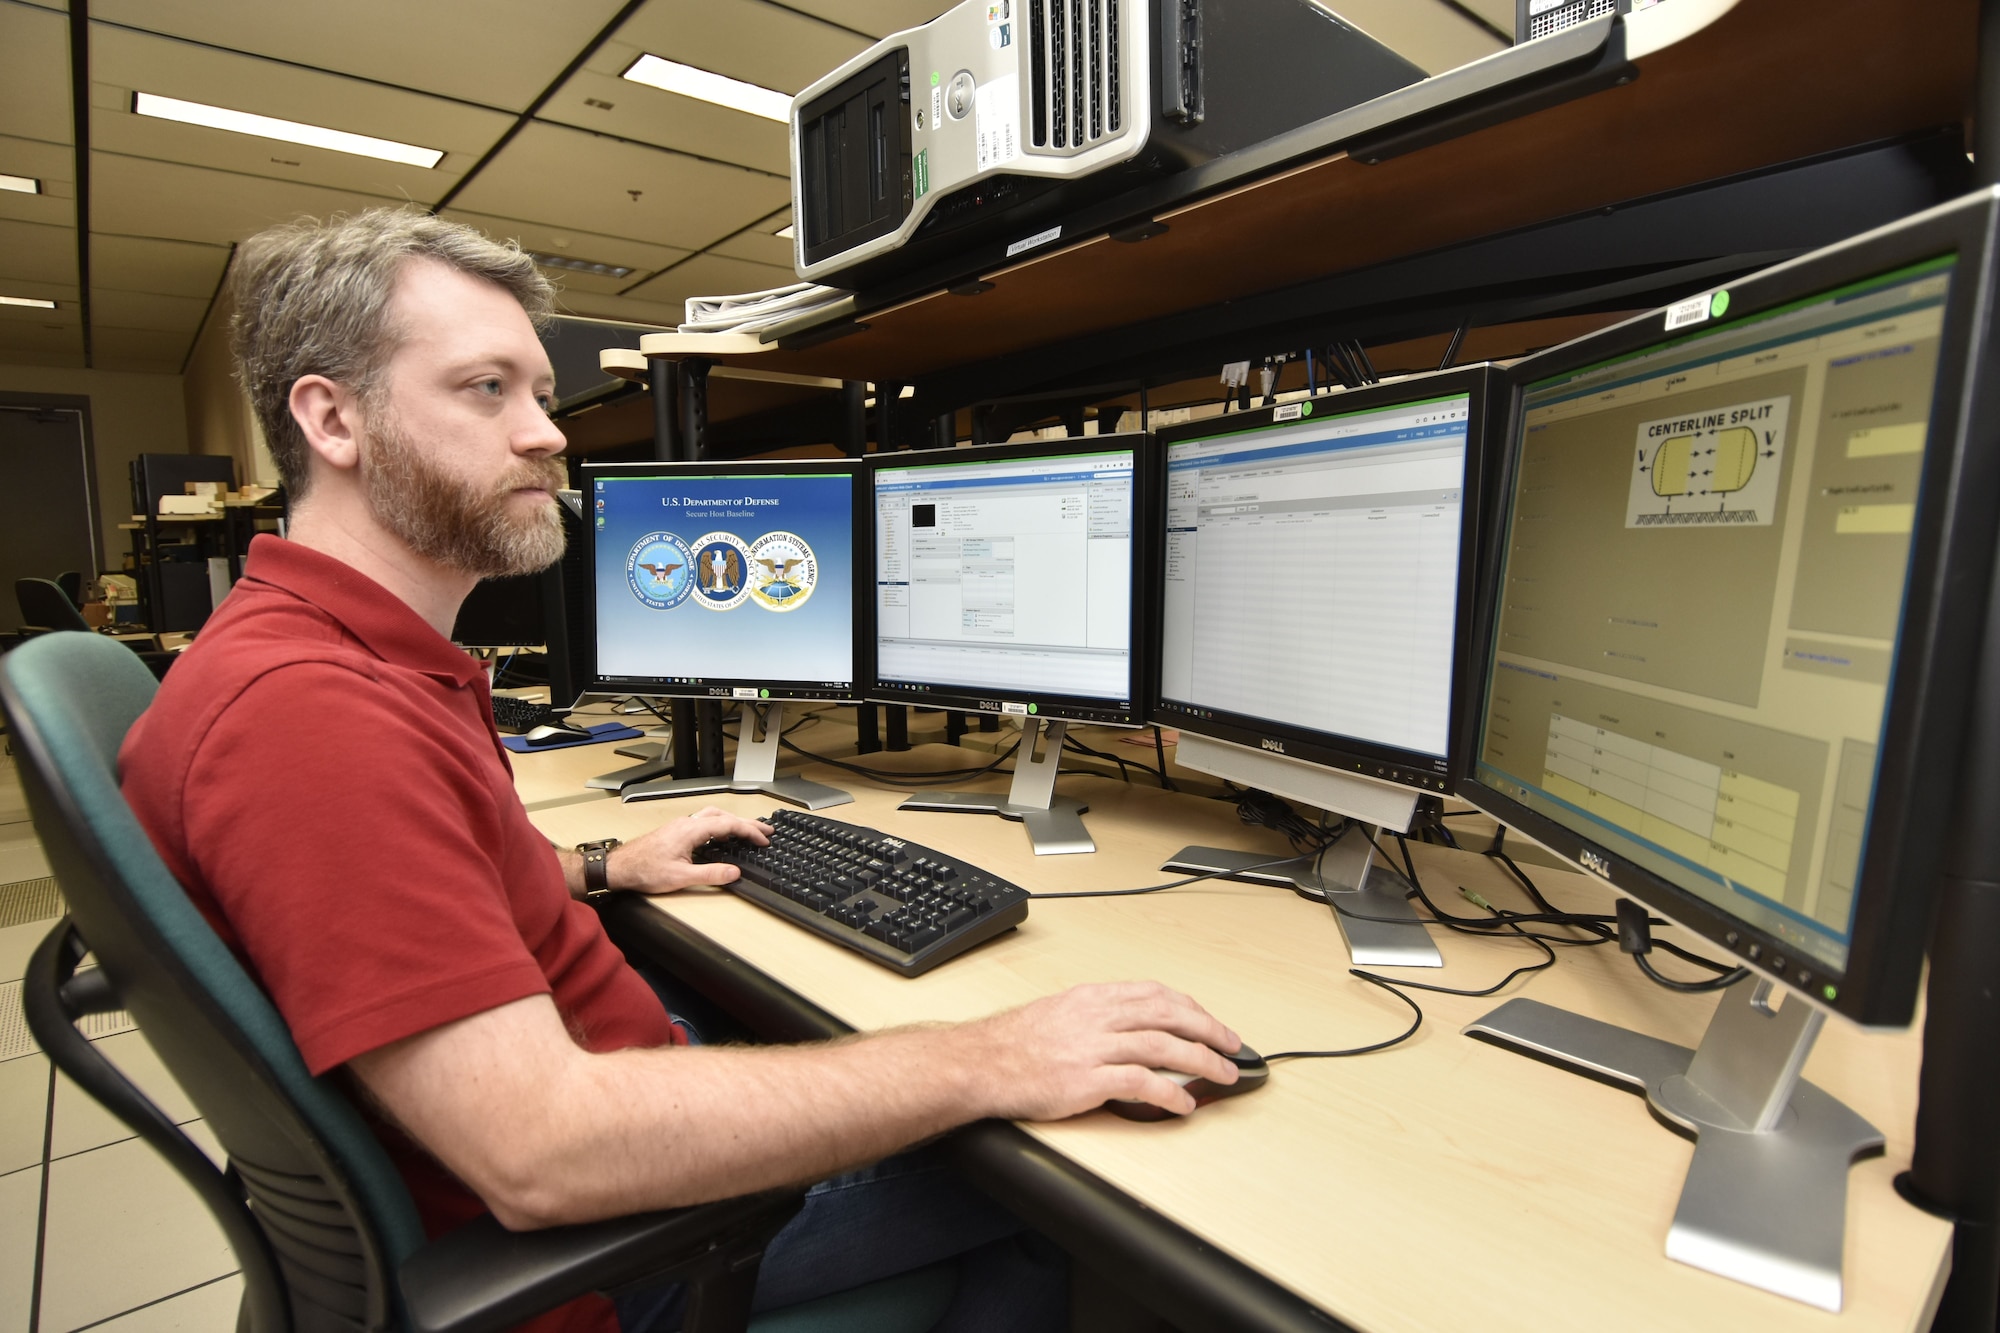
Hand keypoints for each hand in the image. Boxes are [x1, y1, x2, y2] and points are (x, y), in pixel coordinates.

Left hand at [612, 807, 770, 893]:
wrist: (619, 867)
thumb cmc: (645, 871)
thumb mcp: (681, 878)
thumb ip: (711, 874)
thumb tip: (734, 872)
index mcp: (691, 830)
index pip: (729, 825)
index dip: (750, 831)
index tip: (764, 839)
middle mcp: (686, 823)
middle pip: (724, 816)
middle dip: (746, 823)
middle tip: (765, 831)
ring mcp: (680, 825)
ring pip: (713, 816)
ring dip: (732, 822)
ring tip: (746, 832)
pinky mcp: (675, 830)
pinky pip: (703, 821)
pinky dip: (719, 825)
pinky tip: (720, 837)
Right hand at [958, 982, 1241, 1121]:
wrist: (979, 1064)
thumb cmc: (1014, 1044)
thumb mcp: (1060, 1012)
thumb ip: (1097, 1015)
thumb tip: (1134, 1027)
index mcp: (1093, 997)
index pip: (1156, 994)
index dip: (1191, 1007)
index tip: (1211, 1022)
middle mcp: (1097, 1016)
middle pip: (1169, 1014)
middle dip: (1208, 1029)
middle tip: (1232, 1046)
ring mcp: (1093, 1048)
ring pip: (1163, 1045)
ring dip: (1201, 1060)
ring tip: (1222, 1075)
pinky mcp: (1088, 1080)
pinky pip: (1141, 1083)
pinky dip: (1169, 1092)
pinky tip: (1184, 1104)